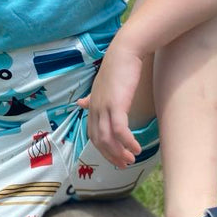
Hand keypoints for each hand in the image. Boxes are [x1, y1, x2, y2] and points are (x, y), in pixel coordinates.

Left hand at [77, 40, 143, 168]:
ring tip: (131, 159)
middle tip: (124, 164)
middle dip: (111, 155)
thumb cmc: (117, 67)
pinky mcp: (116, 104)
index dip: (103, 150)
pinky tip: (136, 148)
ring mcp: (104, 107)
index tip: (115, 158)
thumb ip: (92, 97)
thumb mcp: (101, 85)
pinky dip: (127, 142)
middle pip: (99, 141)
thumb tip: (80, 103)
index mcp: (92, 106)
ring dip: (119, 152)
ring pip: (108, 138)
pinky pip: (119, 130)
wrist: (125, 52)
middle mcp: (95, 109)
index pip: (93, 135)